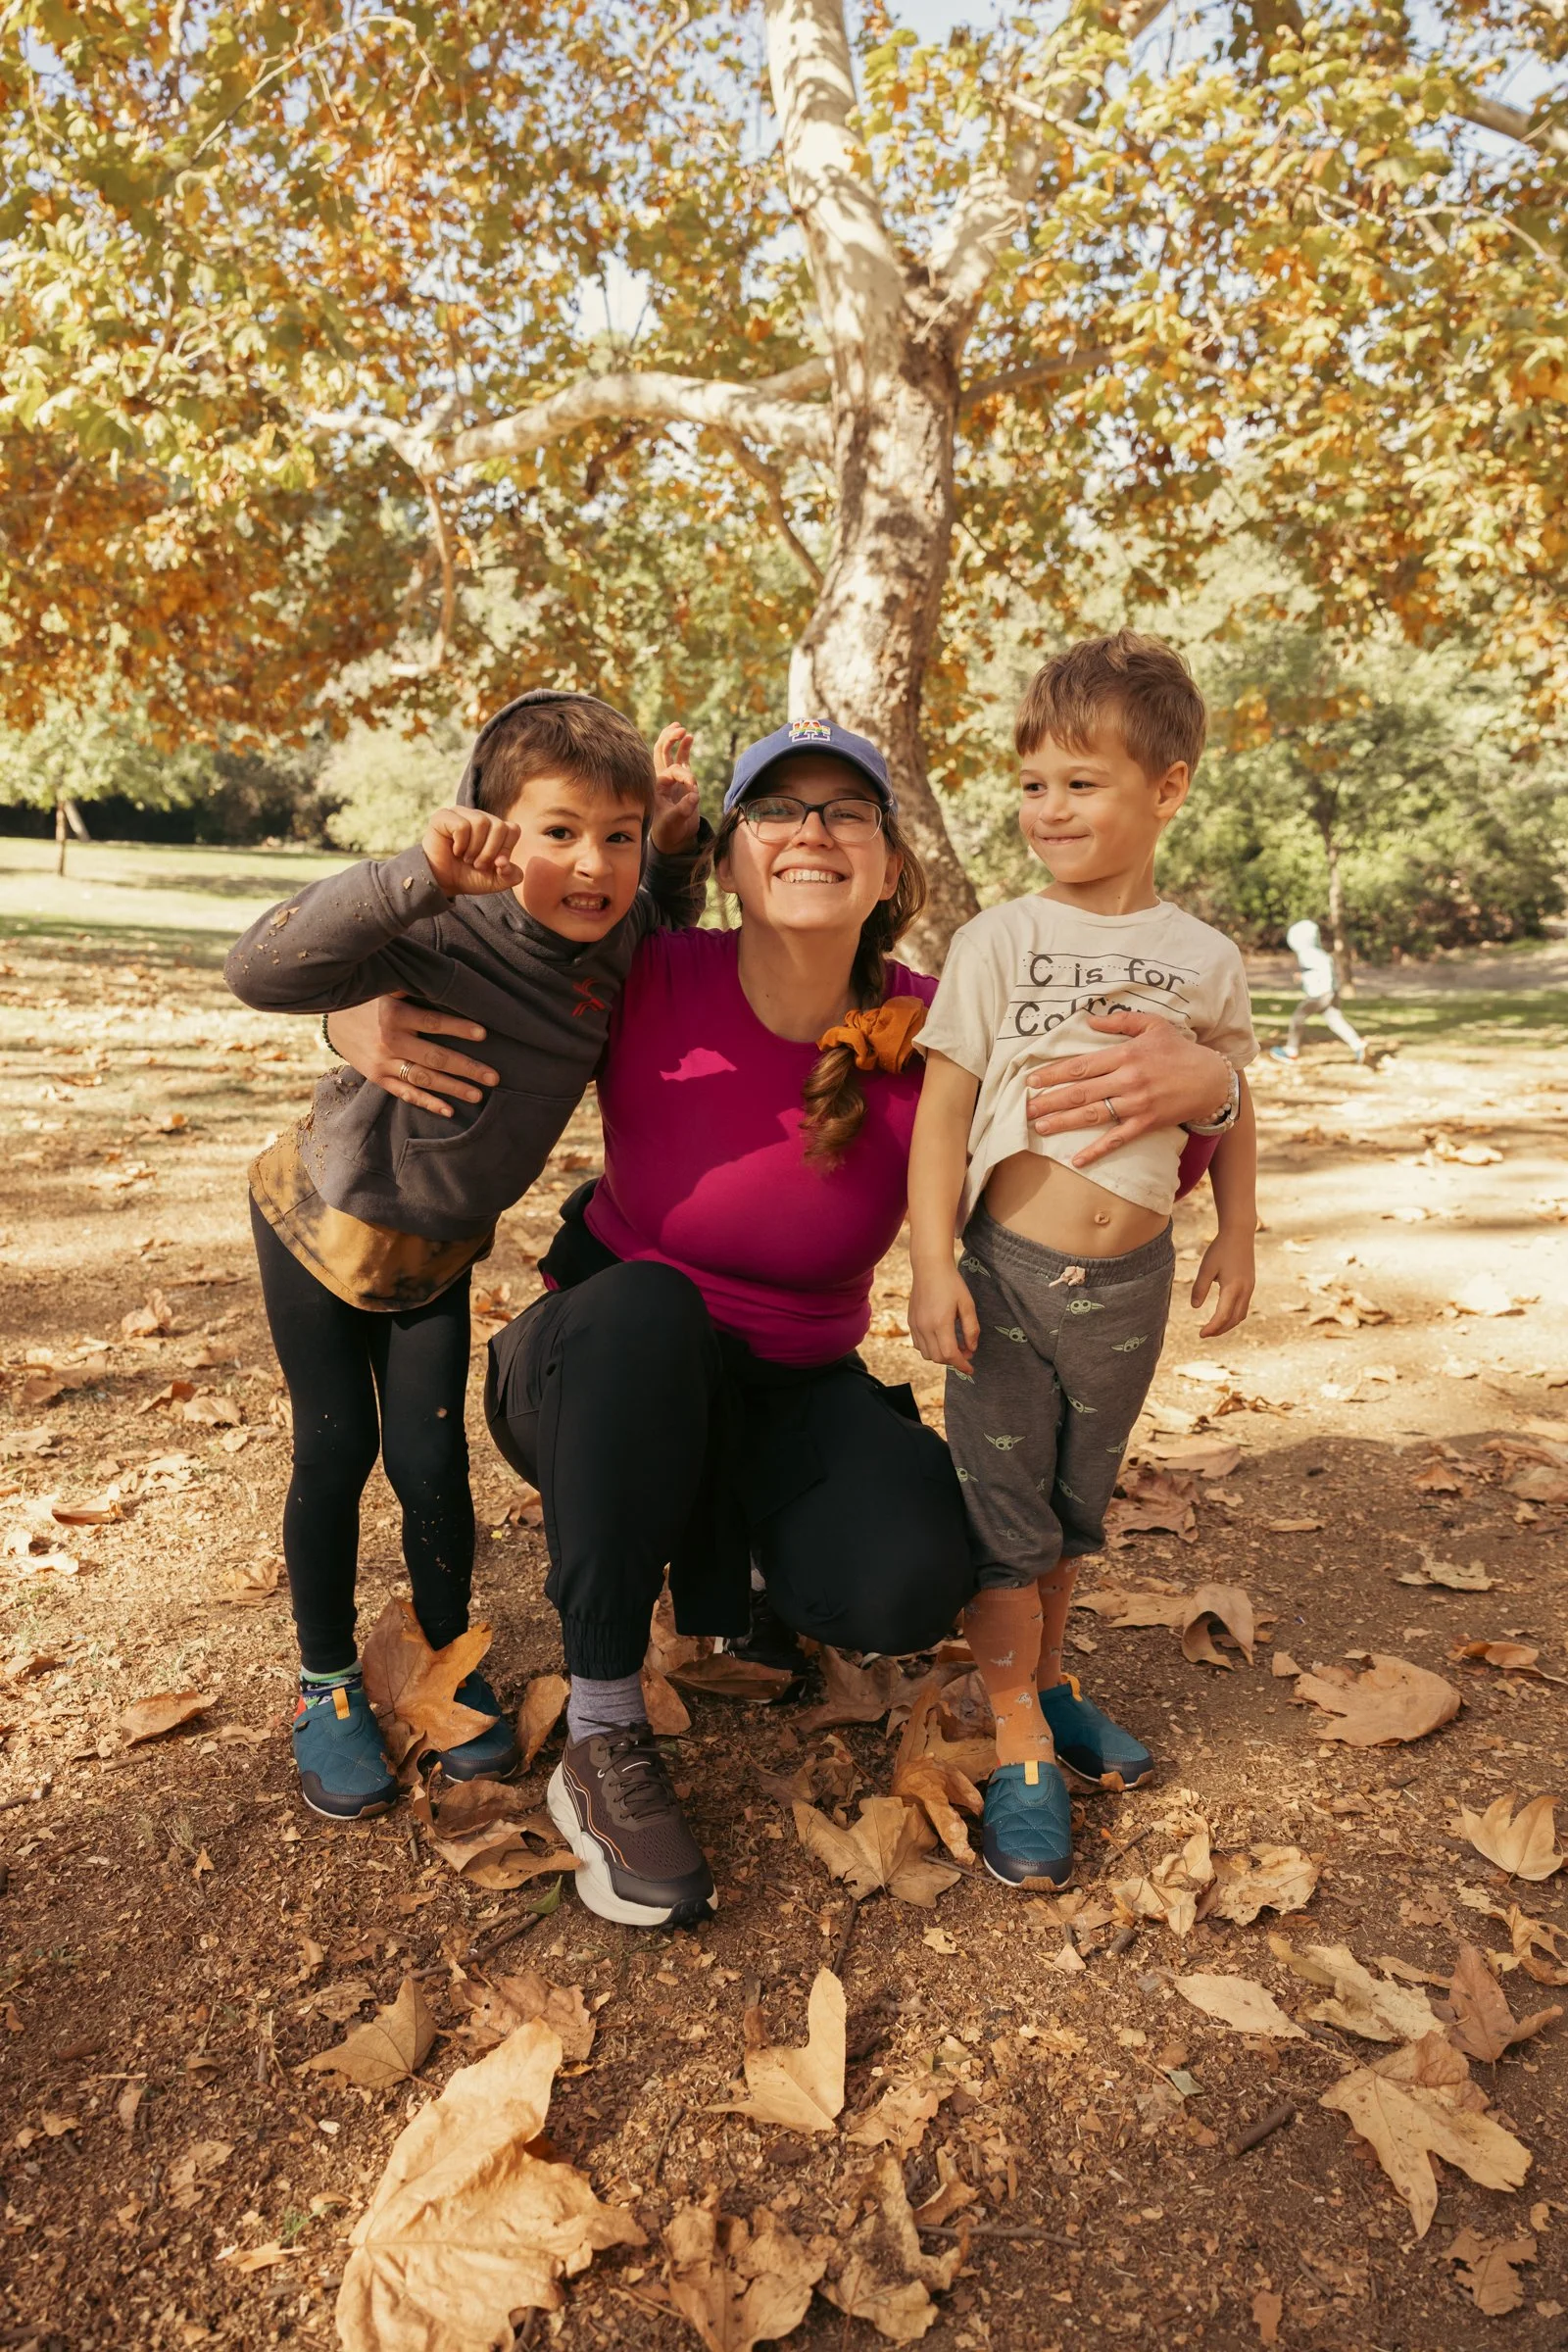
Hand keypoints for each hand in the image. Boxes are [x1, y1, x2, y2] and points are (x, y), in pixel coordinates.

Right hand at [326, 993, 498, 1118]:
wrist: (331, 1018)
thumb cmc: (369, 997)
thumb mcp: (386, 985)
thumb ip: (412, 984)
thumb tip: (445, 976)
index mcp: (394, 1013)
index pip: (433, 1022)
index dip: (458, 1028)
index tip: (484, 1034)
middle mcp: (390, 1040)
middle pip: (434, 1057)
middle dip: (466, 1067)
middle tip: (494, 1077)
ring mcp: (383, 1062)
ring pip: (423, 1079)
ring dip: (452, 1088)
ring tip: (478, 1095)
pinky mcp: (378, 1077)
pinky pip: (405, 1093)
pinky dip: (427, 1102)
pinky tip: (449, 1110)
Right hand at [421, 806, 523, 896]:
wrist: (442, 882)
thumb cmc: (468, 876)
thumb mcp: (495, 881)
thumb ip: (511, 876)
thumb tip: (506, 863)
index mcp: (494, 828)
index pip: (513, 829)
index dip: (506, 849)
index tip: (496, 865)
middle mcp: (480, 817)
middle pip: (499, 826)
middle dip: (490, 852)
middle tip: (477, 864)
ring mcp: (461, 813)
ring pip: (481, 822)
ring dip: (474, 848)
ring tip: (466, 858)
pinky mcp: (443, 815)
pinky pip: (462, 825)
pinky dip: (460, 844)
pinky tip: (455, 850)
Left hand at [651, 722, 700, 850]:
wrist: (674, 837)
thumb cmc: (669, 830)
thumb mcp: (674, 823)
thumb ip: (683, 810)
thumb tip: (694, 795)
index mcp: (656, 787)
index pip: (671, 771)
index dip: (685, 777)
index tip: (694, 790)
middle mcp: (662, 779)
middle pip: (661, 753)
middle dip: (668, 739)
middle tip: (678, 728)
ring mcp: (671, 777)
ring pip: (669, 753)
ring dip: (673, 739)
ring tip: (681, 728)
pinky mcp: (682, 779)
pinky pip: (682, 760)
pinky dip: (684, 748)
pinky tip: (689, 736)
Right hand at [908, 1264, 979, 1374]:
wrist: (930, 1267)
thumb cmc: (951, 1283)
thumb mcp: (968, 1304)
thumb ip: (971, 1329)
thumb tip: (971, 1348)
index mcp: (940, 1323)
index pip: (950, 1355)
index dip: (962, 1365)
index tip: (971, 1370)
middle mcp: (925, 1327)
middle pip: (938, 1358)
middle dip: (954, 1360)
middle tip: (967, 1351)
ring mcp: (915, 1325)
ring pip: (927, 1354)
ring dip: (941, 1355)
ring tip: (954, 1345)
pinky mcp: (911, 1322)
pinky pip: (919, 1345)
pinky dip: (930, 1348)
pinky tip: (941, 1338)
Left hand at [1026, 1010, 1228, 1170]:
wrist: (1212, 1079)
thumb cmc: (1180, 1049)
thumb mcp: (1153, 1025)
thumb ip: (1120, 1022)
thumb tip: (1089, 1022)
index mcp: (1125, 1055)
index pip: (1081, 1065)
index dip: (1053, 1074)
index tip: (1031, 1081)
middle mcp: (1127, 1079)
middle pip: (1080, 1092)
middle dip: (1050, 1101)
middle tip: (1026, 1109)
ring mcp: (1136, 1103)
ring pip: (1092, 1115)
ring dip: (1063, 1122)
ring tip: (1039, 1127)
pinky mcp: (1147, 1123)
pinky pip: (1117, 1139)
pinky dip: (1096, 1150)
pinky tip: (1076, 1159)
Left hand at [1191, 1229, 1254, 1337]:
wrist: (1240, 1233)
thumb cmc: (1221, 1249)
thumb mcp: (1206, 1267)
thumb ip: (1200, 1288)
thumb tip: (1194, 1307)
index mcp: (1233, 1287)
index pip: (1223, 1316)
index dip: (1212, 1328)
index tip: (1200, 1334)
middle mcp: (1245, 1291)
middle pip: (1234, 1320)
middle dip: (1220, 1330)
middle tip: (1204, 1334)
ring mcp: (1250, 1288)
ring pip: (1241, 1315)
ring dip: (1227, 1324)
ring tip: (1213, 1328)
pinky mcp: (1250, 1285)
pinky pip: (1243, 1307)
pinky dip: (1233, 1316)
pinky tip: (1223, 1315)